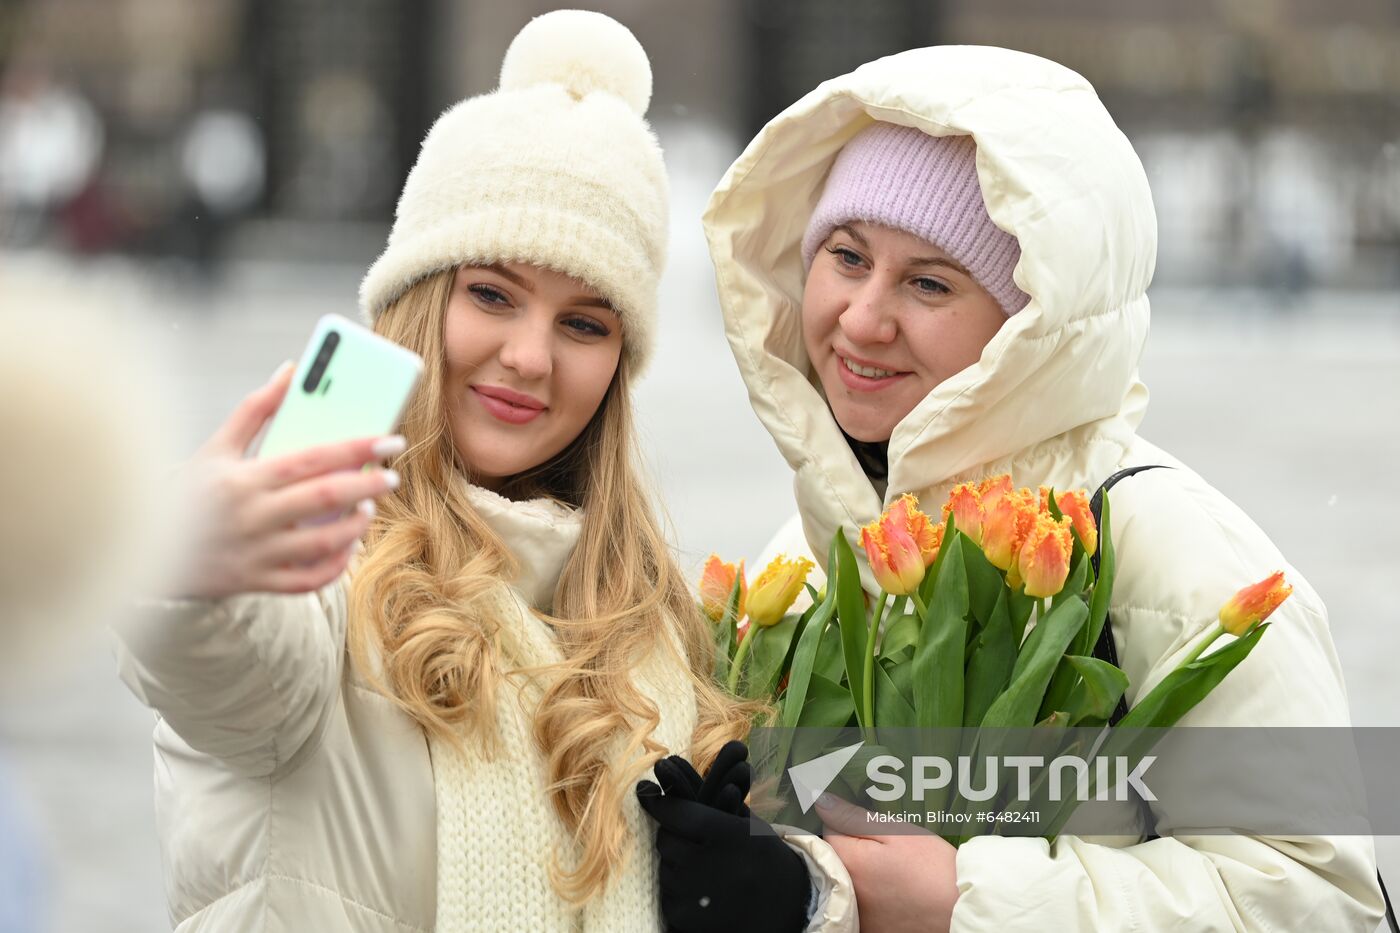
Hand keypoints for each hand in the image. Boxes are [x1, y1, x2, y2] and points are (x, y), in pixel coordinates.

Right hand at [168, 362, 403, 597]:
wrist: (142, 547)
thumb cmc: (187, 491)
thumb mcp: (215, 447)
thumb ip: (256, 408)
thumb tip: (292, 370)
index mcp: (245, 478)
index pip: (313, 458)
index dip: (357, 447)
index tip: (391, 439)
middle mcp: (252, 516)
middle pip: (325, 498)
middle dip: (367, 485)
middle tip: (392, 476)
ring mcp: (255, 554)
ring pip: (322, 544)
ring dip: (355, 526)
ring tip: (369, 509)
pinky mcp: (255, 583)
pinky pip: (307, 581)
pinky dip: (335, 566)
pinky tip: (348, 545)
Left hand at [637, 740, 810, 932]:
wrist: (784, 911)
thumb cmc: (765, 858)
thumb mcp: (749, 822)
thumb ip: (714, 797)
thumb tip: (672, 765)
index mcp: (727, 835)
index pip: (676, 811)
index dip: (658, 801)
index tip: (646, 790)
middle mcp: (707, 865)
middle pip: (665, 838)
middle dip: (673, 833)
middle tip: (689, 836)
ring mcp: (693, 895)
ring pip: (663, 865)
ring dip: (675, 861)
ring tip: (701, 865)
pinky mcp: (683, 917)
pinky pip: (666, 893)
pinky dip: (677, 888)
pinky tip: (700, 887)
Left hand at [815, 793, 958, 932]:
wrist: (961, 912)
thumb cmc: (933, 869)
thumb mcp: (896, 832)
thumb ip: (853, 818)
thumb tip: (822, 802)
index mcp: (848, 864)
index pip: (828, 832)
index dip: (847, 823)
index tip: (868, 825)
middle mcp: (847, 894)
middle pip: (836, 860)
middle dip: (853, 849)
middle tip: (885, 849)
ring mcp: (858, 916)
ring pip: (848, 883)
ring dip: (861, 874)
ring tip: (892, 871)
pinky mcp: (872, 930)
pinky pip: (862, 906)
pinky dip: (872, 896)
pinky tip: (894, 890)